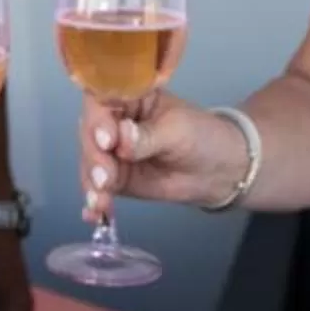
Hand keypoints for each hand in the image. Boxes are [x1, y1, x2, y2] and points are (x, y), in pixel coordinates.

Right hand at [78, 92, 247, 221]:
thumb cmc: (202, 137)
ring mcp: (113, 151)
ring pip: (91, 162)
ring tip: (100, 201)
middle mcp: (115, 120)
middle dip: (94, 157)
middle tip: (104, 178)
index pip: (103, 99)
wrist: (219, 171)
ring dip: (91, 182)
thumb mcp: (177, 131)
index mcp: (130, 96)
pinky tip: (94, 214)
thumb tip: (121, 138)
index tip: (106, 140)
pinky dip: (95, 201)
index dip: (98, 118)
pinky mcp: (116, 178)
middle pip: (90, 133)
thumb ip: (147, 137)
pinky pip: (98, 188)